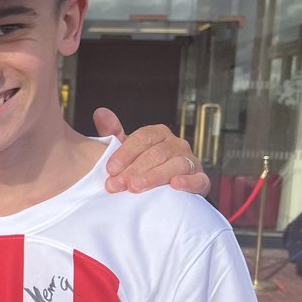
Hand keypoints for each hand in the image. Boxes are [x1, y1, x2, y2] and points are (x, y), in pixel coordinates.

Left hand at [93, 108, 209, 196]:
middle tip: (115, 185)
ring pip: (174, 166)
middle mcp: (176, 144)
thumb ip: (113, 133)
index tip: (110, 169)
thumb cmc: (145, 166)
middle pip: (155, 154)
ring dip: (153, 177)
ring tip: (136, 187)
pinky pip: (199, 179)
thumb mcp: (128, 150)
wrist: (169, 189)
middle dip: (133, 170)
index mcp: (158, 134)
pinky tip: (174, 185)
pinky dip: (188, 182)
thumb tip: (100, 113)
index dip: (125, 154)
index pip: (142, 139)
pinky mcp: (201, 180)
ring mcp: (190, 161)